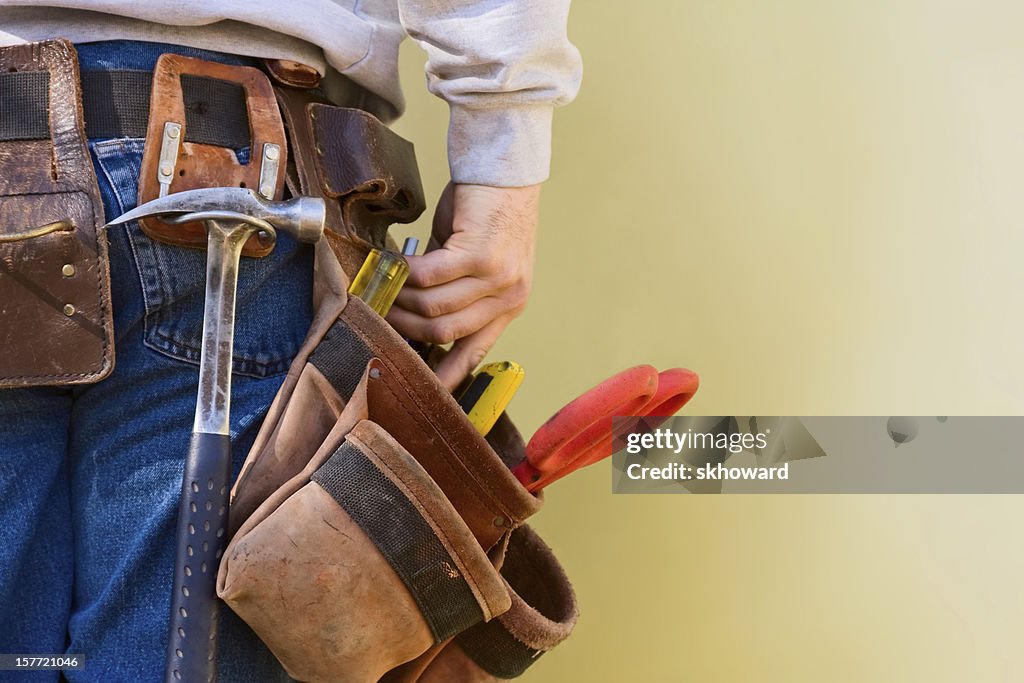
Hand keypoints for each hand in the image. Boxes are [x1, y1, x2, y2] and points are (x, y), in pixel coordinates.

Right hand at [386, 182, 539, 390]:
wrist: (503, 171)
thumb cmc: (487, 212)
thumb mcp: (476, 261)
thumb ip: (453, 290)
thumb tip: (413, 314)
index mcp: (510, 305)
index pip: (476, 350)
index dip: (448, 374)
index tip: (424, 389)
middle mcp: (510, 296)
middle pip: (446, 332)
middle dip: (407, 327)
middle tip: (380, 313)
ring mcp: (498, 278)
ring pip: (435, 307)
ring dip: (401, 300)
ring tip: (382, 289)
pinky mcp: (481, 255)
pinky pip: (430, 277)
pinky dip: (405, 274)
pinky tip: (392, 264)